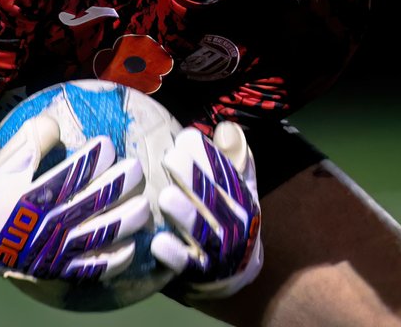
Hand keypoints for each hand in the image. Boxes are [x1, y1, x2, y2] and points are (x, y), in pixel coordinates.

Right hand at [0, 114, 149, 280]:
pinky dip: (115, 258)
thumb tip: (54, 121)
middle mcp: (49, 223)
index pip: (75, 173)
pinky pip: (92, 267)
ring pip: (101, 234)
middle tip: (136, 168)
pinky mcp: (58, 269)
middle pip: (95, 201)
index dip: (96, 157)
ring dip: (127, 218)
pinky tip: (131, 244)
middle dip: (121, 182)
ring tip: (144, 204)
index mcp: (35, 195)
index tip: (108, 144)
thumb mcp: (5, 163)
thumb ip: (30, 140)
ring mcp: (56, 249)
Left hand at [151, 121, 262, 297]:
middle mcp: (234, 223)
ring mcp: (219, 250)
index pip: (227, 173)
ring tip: (165, 197)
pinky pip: (188, 265)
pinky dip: (175, 255)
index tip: (185, 138)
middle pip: (214, 198)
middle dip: (194, 178)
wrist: (235, 273)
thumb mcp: (240, 189)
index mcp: (242, 198)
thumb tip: (227, 127)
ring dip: (185, 214)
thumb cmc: (228, 218)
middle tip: (170, 158)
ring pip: (202, 231)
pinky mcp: (202, 273)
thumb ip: (235, 157)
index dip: (207, 155)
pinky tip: (158, 243)